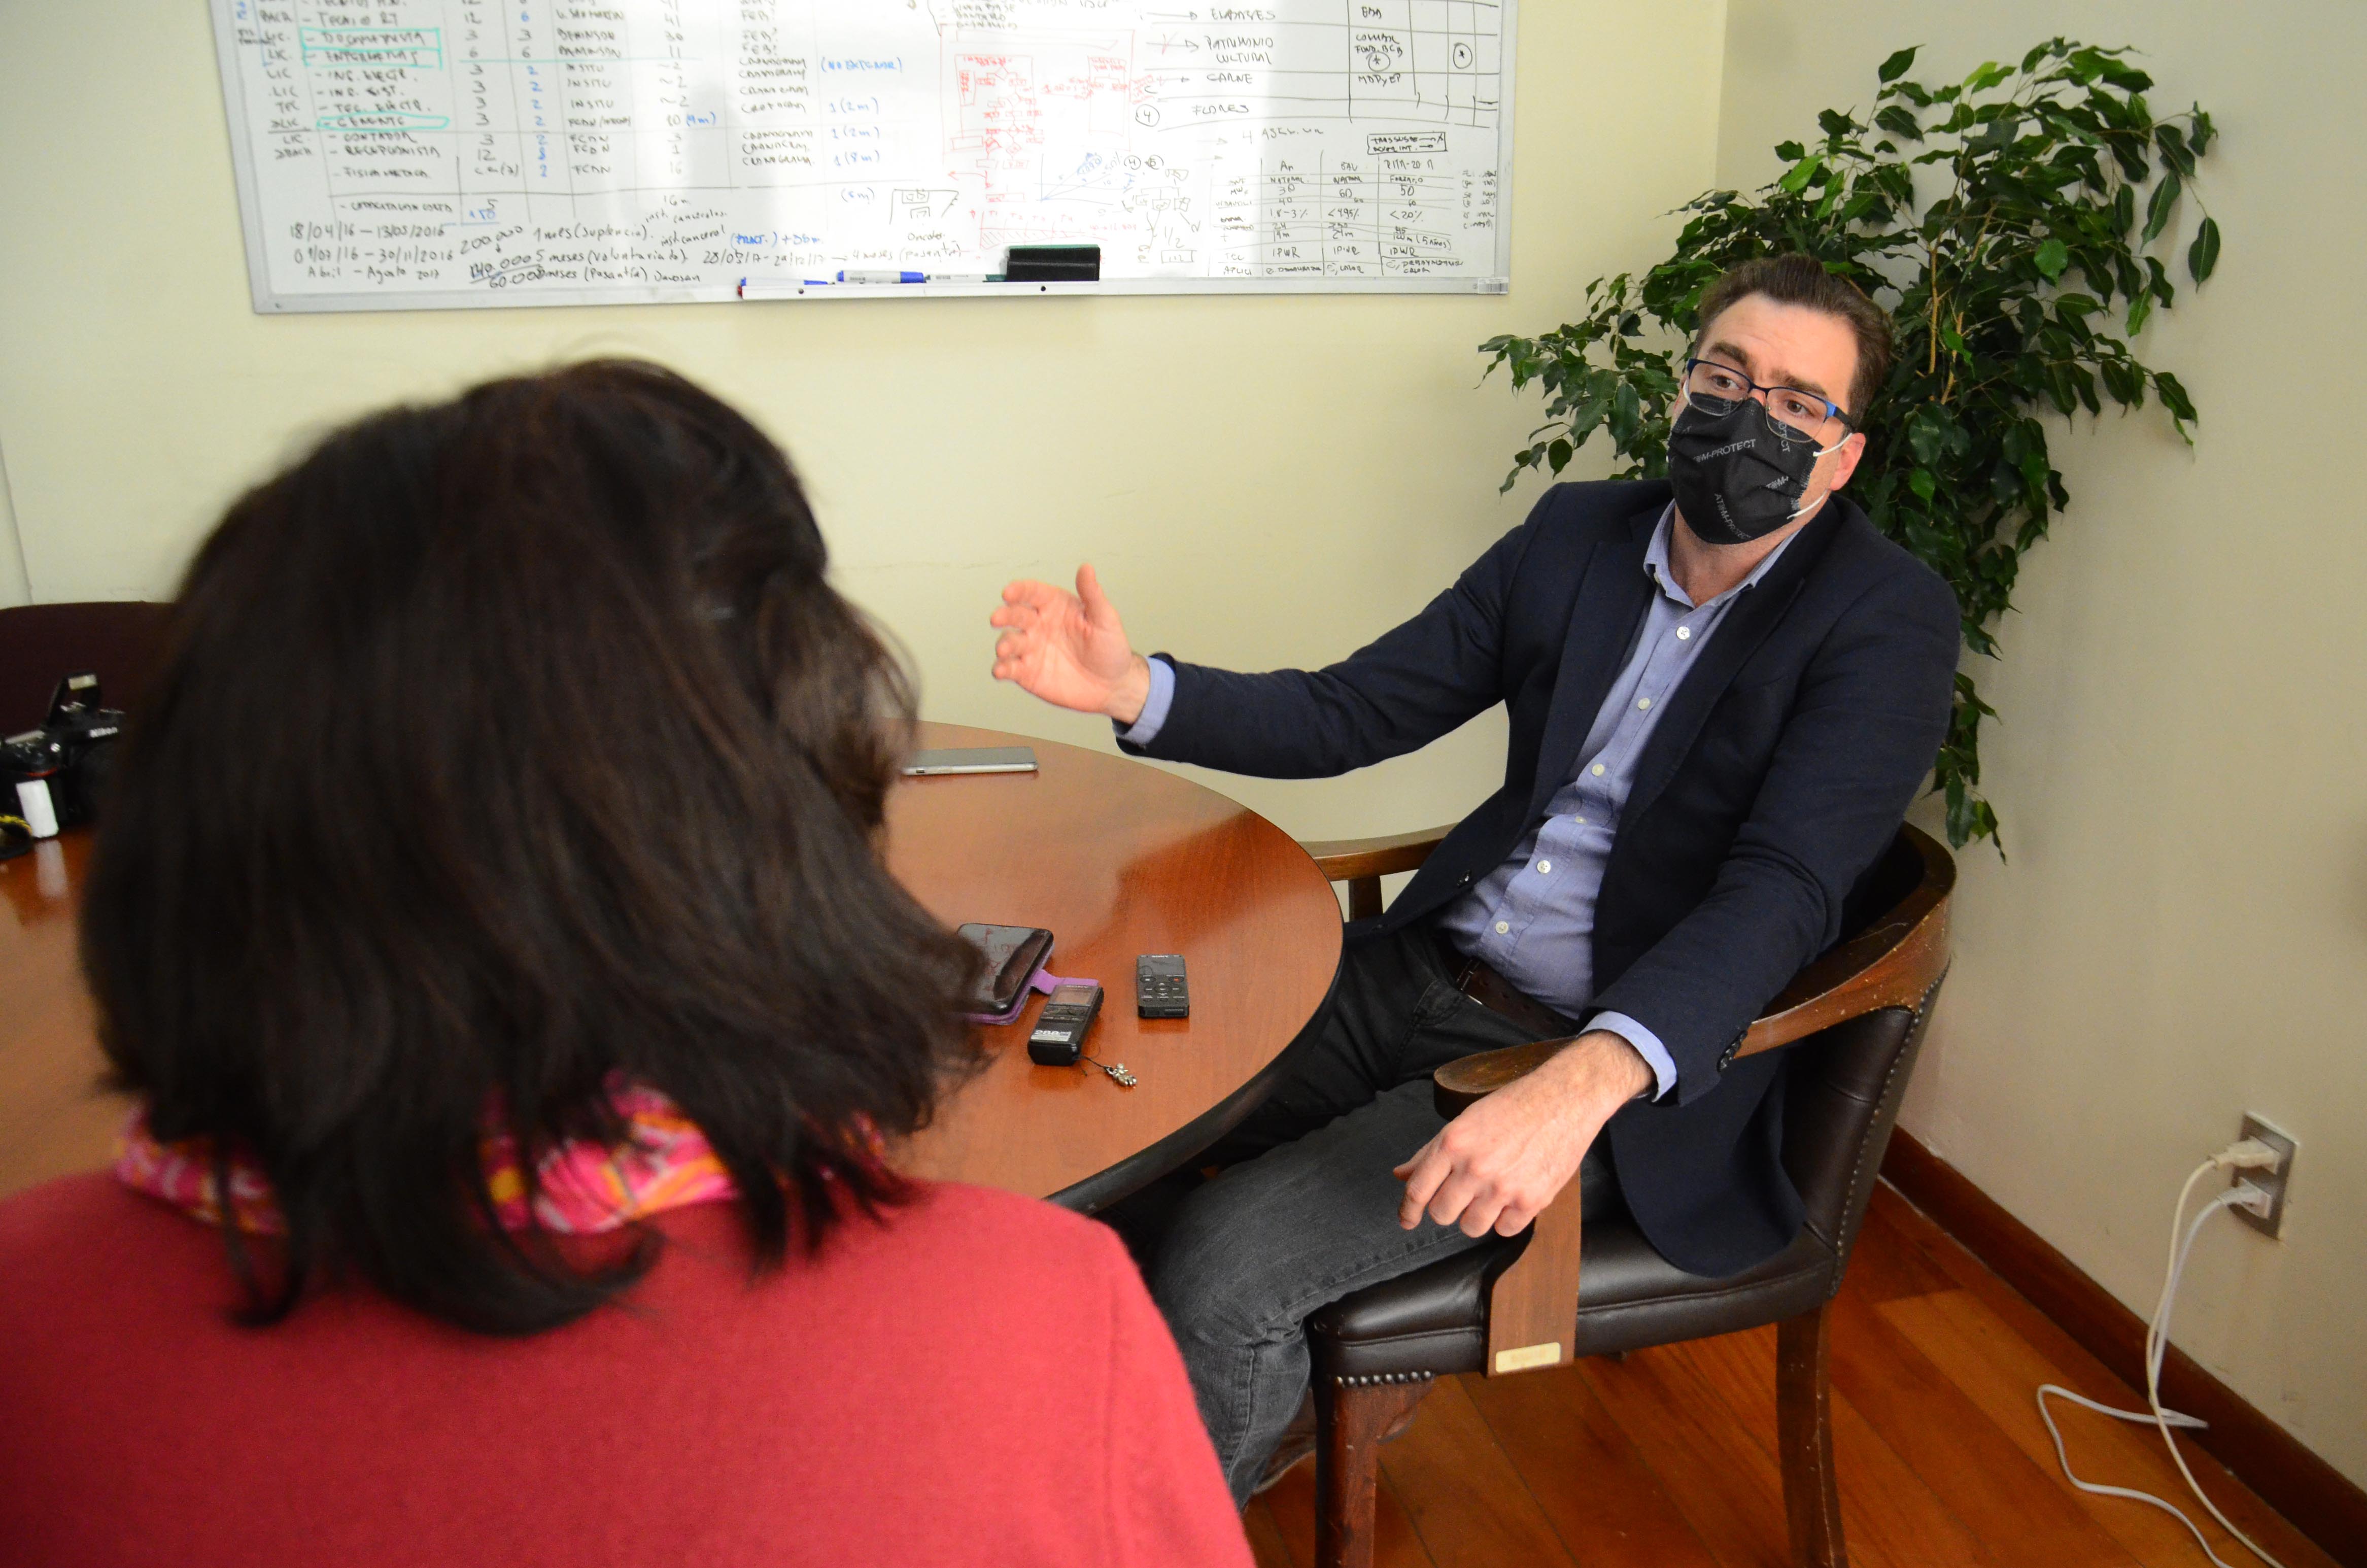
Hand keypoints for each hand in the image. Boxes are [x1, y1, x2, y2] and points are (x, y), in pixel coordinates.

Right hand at [990, 564, 1151, 723]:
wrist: (1112, 685)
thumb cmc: (1110, 647)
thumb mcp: (1105, 618)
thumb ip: (1092, 594)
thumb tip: (1086, 567)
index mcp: (1053, 605)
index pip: (1032, 592)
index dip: (1019, 591)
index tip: (1008, 592)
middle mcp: (1038, 624)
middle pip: (1015, 615)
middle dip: (1004, 615)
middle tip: (997, 619)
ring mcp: (1031, 649)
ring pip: (1010, 641)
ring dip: (1004, 643)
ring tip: (1004, 650)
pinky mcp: (1028, 673)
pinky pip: (1010, 668)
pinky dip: (1002, 668)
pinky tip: (1000, 670)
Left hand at [1393, 1031, 1653, 1237]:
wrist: (1564, 1098)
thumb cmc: (1514, 1105)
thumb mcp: (1465, 1121)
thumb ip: (1430, 1152)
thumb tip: (1402, 1174)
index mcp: (1453, 1143)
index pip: (1418, 1190)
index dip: (1408, 1211)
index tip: (1407, 1221)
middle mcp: (1475, 1167)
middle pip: (1442, 1213)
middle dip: (1448, 1207)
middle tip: (1463, 1193)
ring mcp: (1504, 1187)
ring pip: (1471, 1227)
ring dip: (1476, 1216)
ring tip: (1489, 1194)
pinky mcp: (1532, 1201)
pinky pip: (1505, 1230)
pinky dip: (1506, 1220)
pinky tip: (1512, 1198)